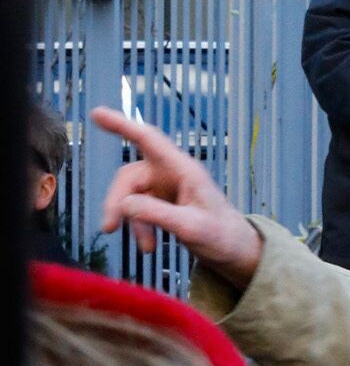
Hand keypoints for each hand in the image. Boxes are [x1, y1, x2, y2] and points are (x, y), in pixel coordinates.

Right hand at [95, 107, 262, 286]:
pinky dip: (140, 227)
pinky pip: (139, 209)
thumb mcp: (192, 227)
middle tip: (109, 227)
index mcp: (184, 170)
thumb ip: (158, 214)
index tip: (97, 113)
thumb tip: (125, 205)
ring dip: (133, 221)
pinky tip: (149, 246)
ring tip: (147, 248)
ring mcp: (167, 187)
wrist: (235, 251)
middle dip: (117, 202)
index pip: (149, 139)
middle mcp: (173, 174)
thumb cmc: (223, 236)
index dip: (122, 124)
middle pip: (130, 176)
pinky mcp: (163, 202)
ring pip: (132, 196)